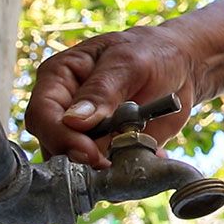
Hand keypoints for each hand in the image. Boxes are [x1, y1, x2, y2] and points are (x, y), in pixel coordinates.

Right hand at [25, 26, 194, 168]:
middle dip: (82, 160)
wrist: (181, 67)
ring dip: (106, 169)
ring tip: (137, 153)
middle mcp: (65, 107)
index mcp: (60, 77)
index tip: (90, 153)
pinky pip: (107, 171)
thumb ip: (101, 90)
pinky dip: (127, 169)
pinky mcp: (107, 148)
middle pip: (54, 146)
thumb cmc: (152, 52)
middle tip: (113, 163)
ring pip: (78, 165)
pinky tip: (152, 154)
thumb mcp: (129, 62)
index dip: (60, 137)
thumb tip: (73, 121)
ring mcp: (85, 131)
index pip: (42, 114)